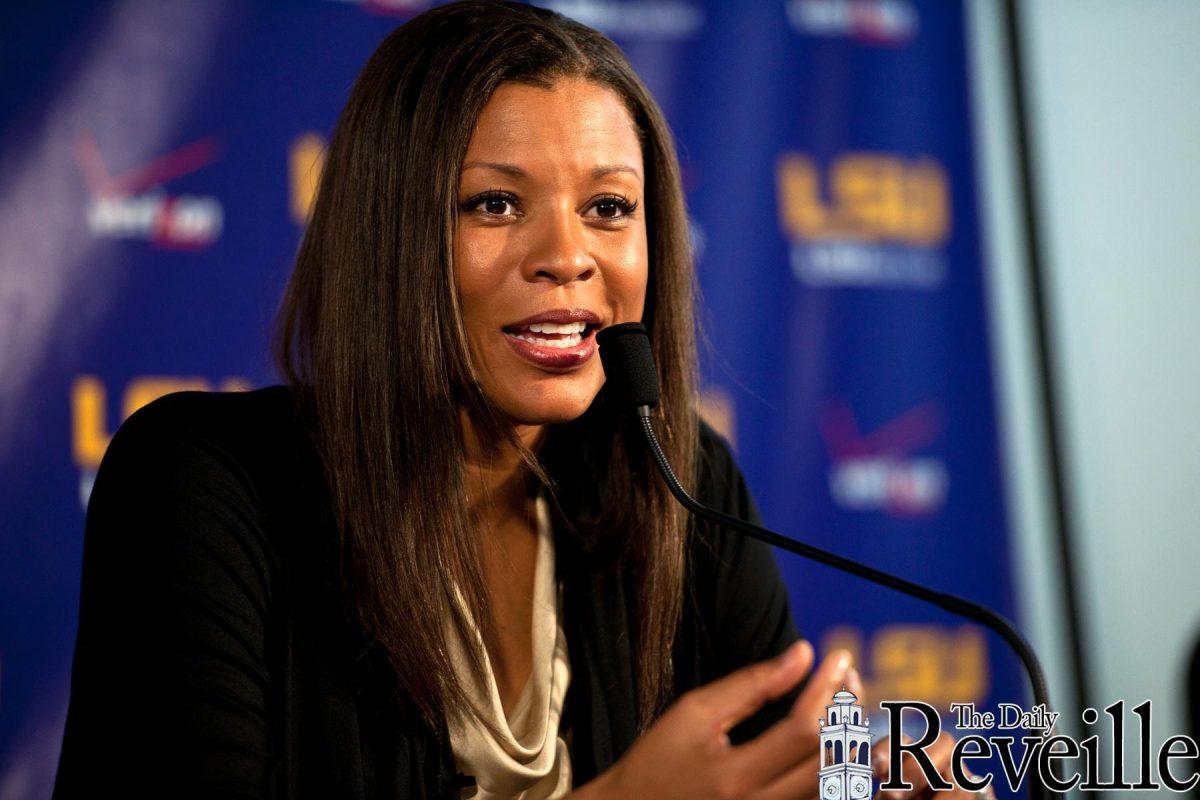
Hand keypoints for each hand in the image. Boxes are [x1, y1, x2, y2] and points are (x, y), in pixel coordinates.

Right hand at [570, 642, 993, 799]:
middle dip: (855, 718)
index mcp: (734, 774)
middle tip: (861, 682)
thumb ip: (749, 685)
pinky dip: (847, 781)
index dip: (826, 689)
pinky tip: (862, 759)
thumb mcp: (693, 713)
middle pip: (831, 766)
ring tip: (879, 717)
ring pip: (835, 792)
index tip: (838, 656)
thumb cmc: (658, 760)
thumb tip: (801, 654)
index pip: (802, 729)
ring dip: (866, 754)